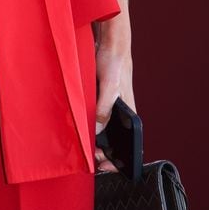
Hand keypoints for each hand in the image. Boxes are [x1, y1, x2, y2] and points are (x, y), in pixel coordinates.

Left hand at [94, 14, 134, 173]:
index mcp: (129, 113)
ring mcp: (108, 107)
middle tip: (91, 161)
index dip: (119, 159)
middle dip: (103, 153)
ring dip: (94, 142)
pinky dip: (87, 128)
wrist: (108, 43)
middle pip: (114, 141)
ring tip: (84, 149)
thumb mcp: (110, 86)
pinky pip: (94, 119)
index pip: (130, 145)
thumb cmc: (115, 63)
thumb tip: (97, 130)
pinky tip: (79, 132)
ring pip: (103, 132)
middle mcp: (119, 113)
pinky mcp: (98, 100)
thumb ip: (105, 107)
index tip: (105, 167)